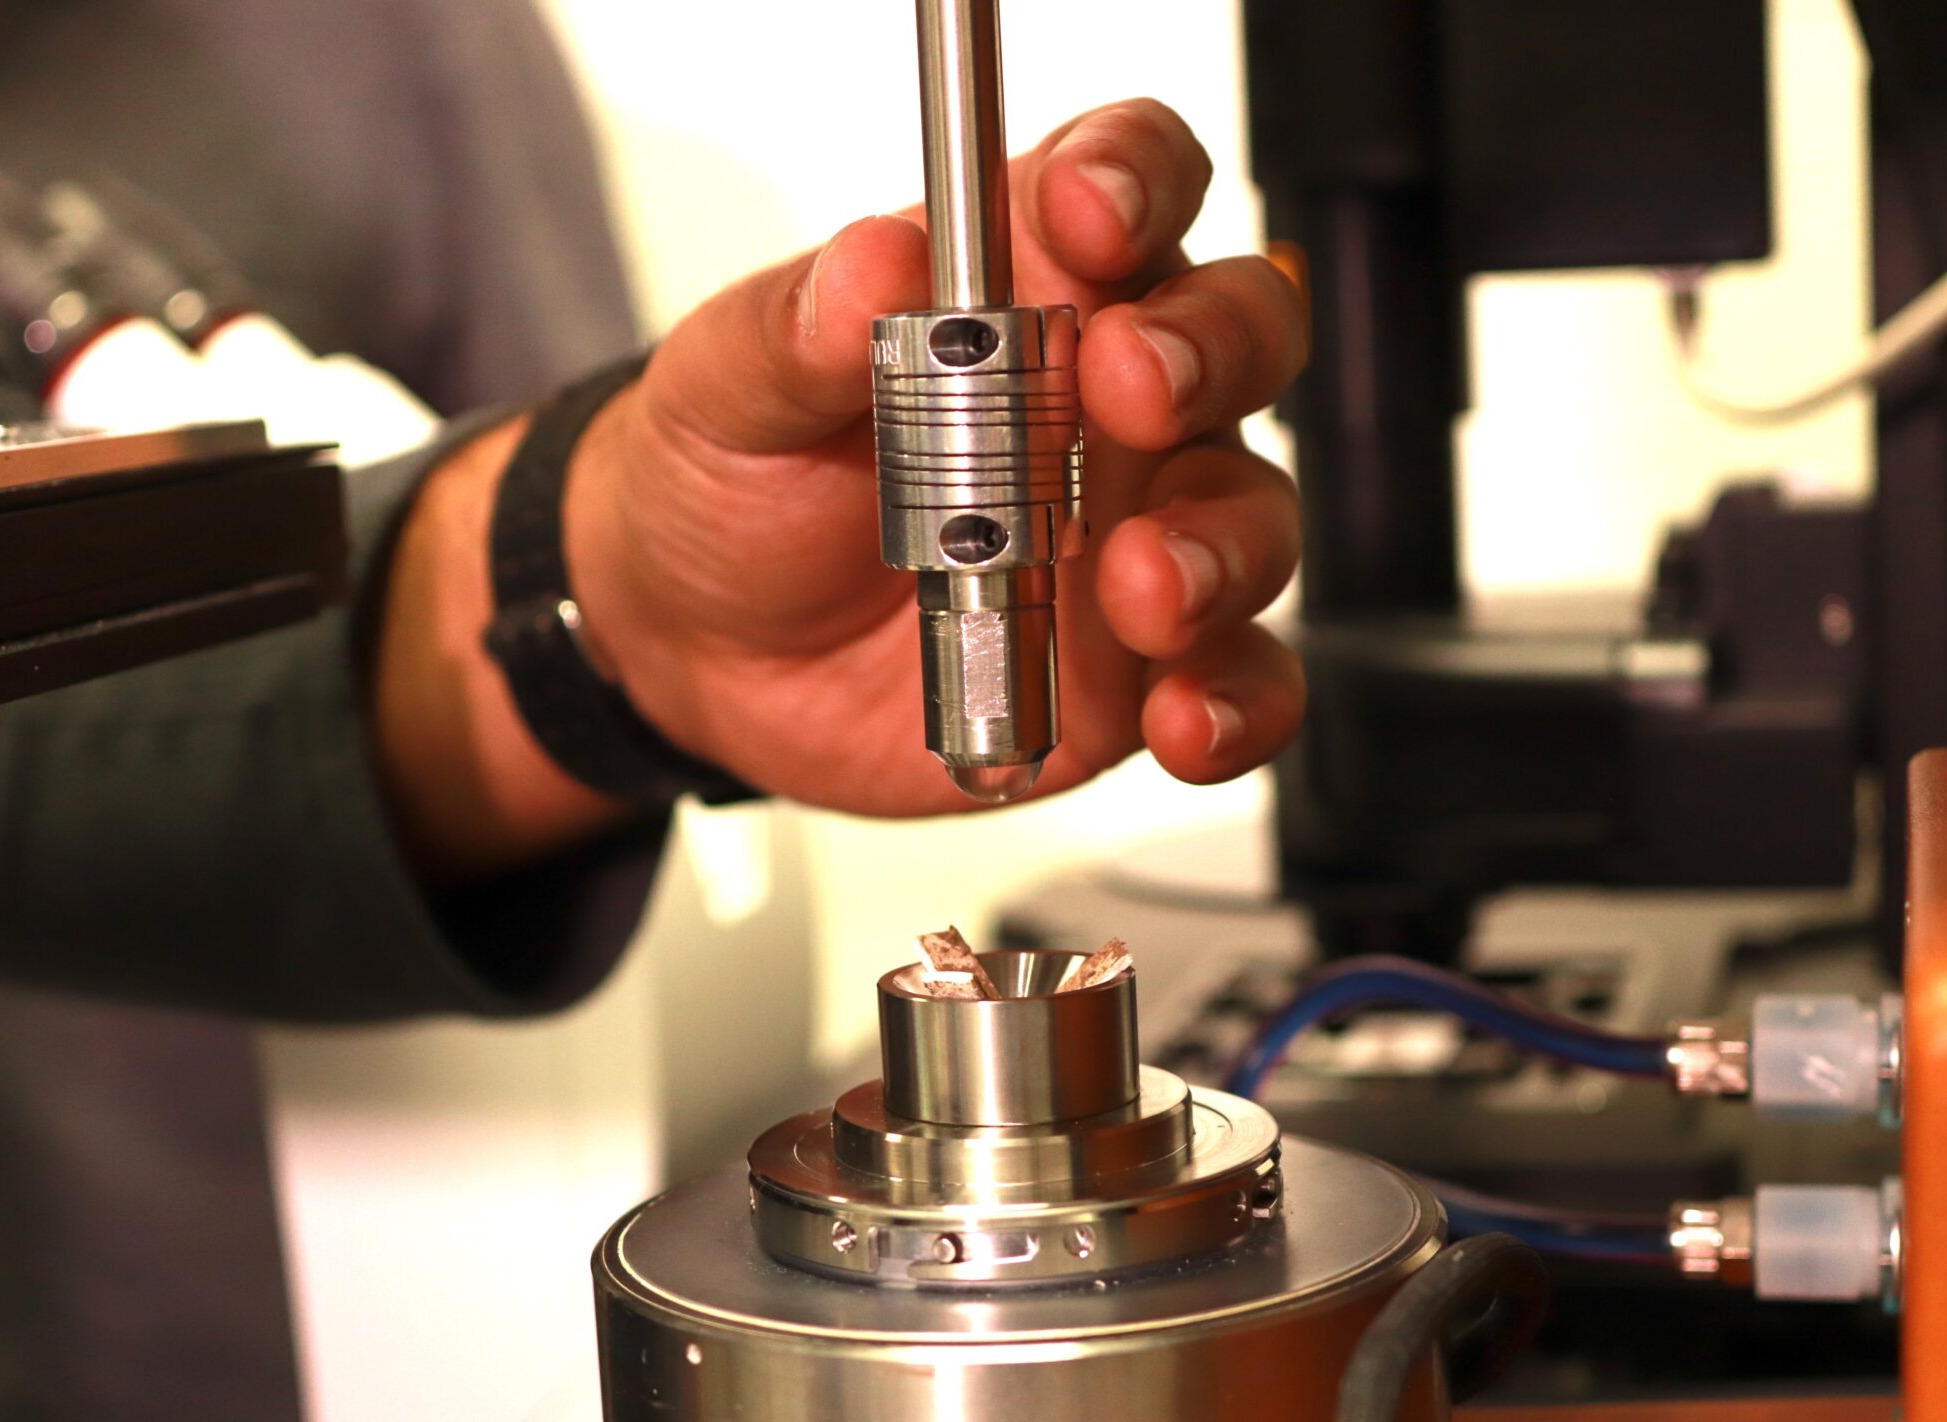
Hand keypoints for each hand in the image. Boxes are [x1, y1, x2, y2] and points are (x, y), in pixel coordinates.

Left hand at [373, 101, 1308, 877]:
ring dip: (1219, 548)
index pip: (1128, 183)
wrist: (694, 651)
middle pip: (1239, 335)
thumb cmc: (735, 479)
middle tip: (1130, 392)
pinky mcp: (1140, 668)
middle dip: (1208, 353)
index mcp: (1027, 284)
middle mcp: (1111, 400)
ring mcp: (1141, 534)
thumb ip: (801, 330)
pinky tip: (1181, 717)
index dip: (1135, 179)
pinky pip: (1238, 683)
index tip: (1087, 216)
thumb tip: (874, 263)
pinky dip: (1233, 704)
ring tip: (1141, 588)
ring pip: (1253, 517)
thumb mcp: (727, 388)